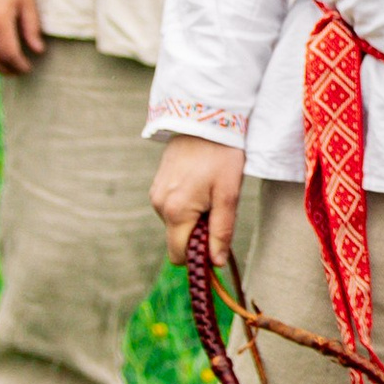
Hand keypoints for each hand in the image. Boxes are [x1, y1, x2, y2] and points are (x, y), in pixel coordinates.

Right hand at [152, 138, 245, 267]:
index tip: (217, 243)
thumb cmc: (221, 157)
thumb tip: (216, 263)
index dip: (199, 256)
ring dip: (194, 218)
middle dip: (198, 234)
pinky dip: (186, 206)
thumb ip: (221, 231)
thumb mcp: (228, 195)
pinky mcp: (157, 185)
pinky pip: (172, 208)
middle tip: (217, 209)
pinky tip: (200, 185)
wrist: (205, 120)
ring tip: (210, 191)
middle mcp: (159, 205)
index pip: (179, 255)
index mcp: (176, 211)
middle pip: (178, 239)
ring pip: (176, 224)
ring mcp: (155, 194)